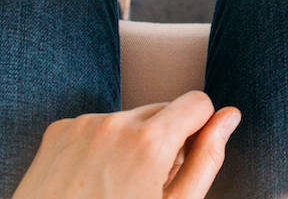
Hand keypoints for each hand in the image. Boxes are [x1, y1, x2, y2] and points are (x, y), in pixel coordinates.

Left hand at [11, 91, 239, 198]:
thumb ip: (207, 158)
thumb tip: (229, 116)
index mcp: (150, 142)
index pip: (198, 102)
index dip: (199, 130)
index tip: (184, 159)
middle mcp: (116, 123)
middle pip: (163, 109)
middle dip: (164, 137)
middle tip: (147, 183)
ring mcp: (83, 124)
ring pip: (129, 118)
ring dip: (132, 141)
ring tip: (116, 185)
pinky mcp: (59, 131)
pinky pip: (97, 125)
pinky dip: (101, 144)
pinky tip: (92, 179)